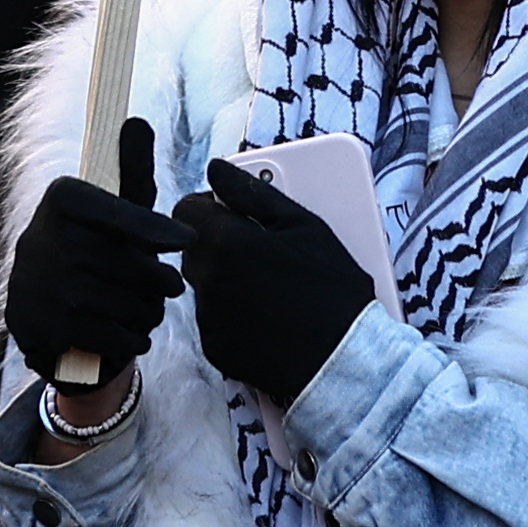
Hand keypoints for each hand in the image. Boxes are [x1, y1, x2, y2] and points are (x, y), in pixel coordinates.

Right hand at [6, 121, 185, 389]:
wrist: (55, 328)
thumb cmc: (99, 258)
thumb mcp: (117, 214)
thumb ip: (131, 171)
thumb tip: (137, 120)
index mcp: (60, 199)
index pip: (117, 212)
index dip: (154, 229)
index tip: (186, 240)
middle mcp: (39, 238)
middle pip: (127, 264)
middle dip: (157, 282)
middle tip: (168, 287)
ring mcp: (37, 287)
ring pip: (122, 302)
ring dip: (147, 313)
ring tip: (145, 309)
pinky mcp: (39, 329)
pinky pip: (109, 336)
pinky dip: (131, 339)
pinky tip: (129, 334)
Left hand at [173, 154, 375, 403]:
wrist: (342, 358)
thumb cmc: (330, 286)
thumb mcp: (304, 226)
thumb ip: (253, 192)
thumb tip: (216, 168)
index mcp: (223, 242)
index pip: (186, 209)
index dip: (211, 208)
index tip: (237, 216)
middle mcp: (206, 279)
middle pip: (192, 247)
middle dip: (217, 243)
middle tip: (259, 252)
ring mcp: (208, 318)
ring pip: (202, 283)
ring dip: (222, 277)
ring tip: (267, 286)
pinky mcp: (214, 348)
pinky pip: (212, 318)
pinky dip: (230, 313)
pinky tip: (264, 316)